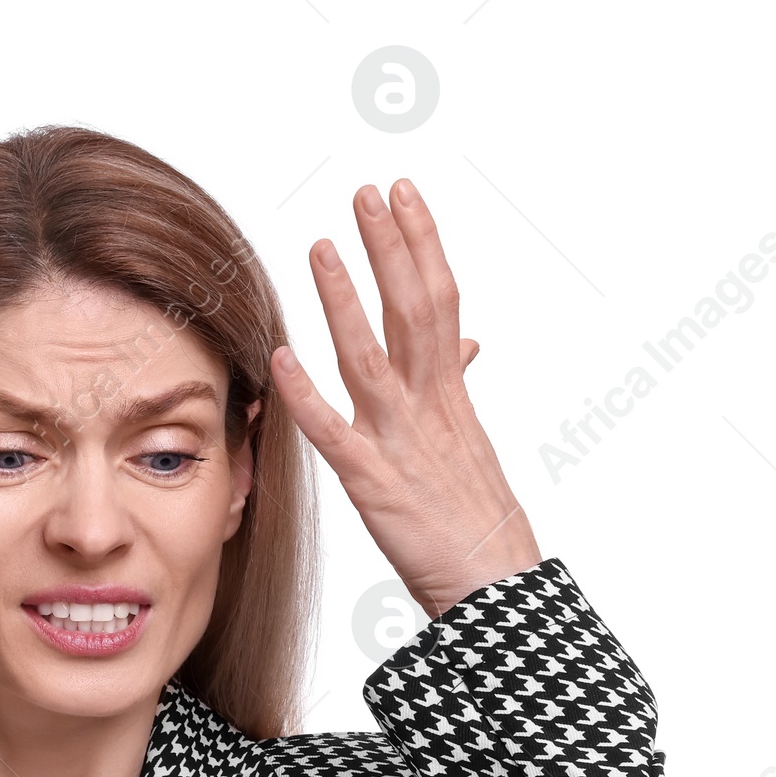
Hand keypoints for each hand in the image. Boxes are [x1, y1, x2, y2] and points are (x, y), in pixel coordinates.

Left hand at [271, 178, 539, 617]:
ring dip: (344, 299)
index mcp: (451, 396)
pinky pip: (335, 433)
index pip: (440, 302)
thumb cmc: (477, 523)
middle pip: (413, 310)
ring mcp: (402, 443)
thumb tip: (470, 343)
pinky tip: (282, 357)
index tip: (403, 196)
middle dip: (391, 247)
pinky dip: (307, 394)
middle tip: (368, 189)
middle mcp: (430, 408)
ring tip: (321, 245)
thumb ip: (459, 388)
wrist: (493, 586)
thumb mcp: (470, 443)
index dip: (421, 244)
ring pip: (371, 356)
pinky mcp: (375, 484)